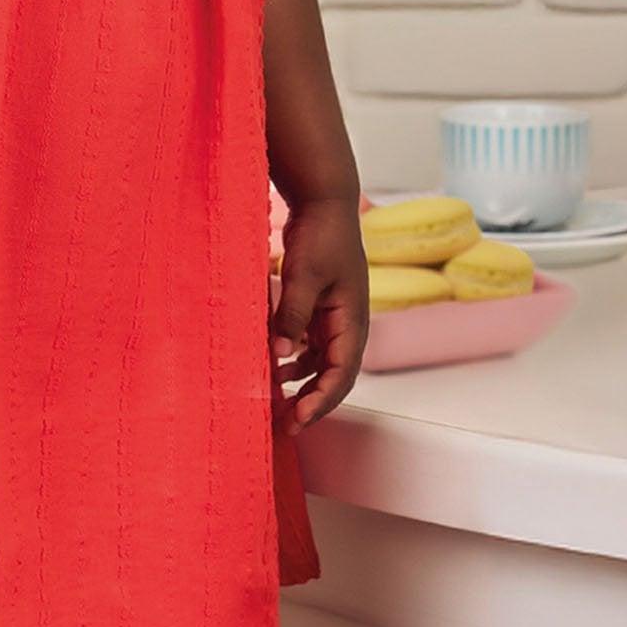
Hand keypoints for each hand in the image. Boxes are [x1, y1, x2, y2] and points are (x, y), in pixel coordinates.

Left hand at [269, 194, 368, 428]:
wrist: (324, 202)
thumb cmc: (321, 235)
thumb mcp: (304, 275)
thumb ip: (292, 314)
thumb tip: (280, 354)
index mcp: (353, 319)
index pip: (342, 373)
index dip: (321, 400)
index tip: (297, 419)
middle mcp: (348, 324)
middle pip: (334, 375)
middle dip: (311, 401)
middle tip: (284, 425)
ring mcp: (335, 317)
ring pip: (321, 363)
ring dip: (301, 383)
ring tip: (273, 399)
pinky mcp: (321, 308)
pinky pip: (310, 344)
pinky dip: (294, 360)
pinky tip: (273, 365)